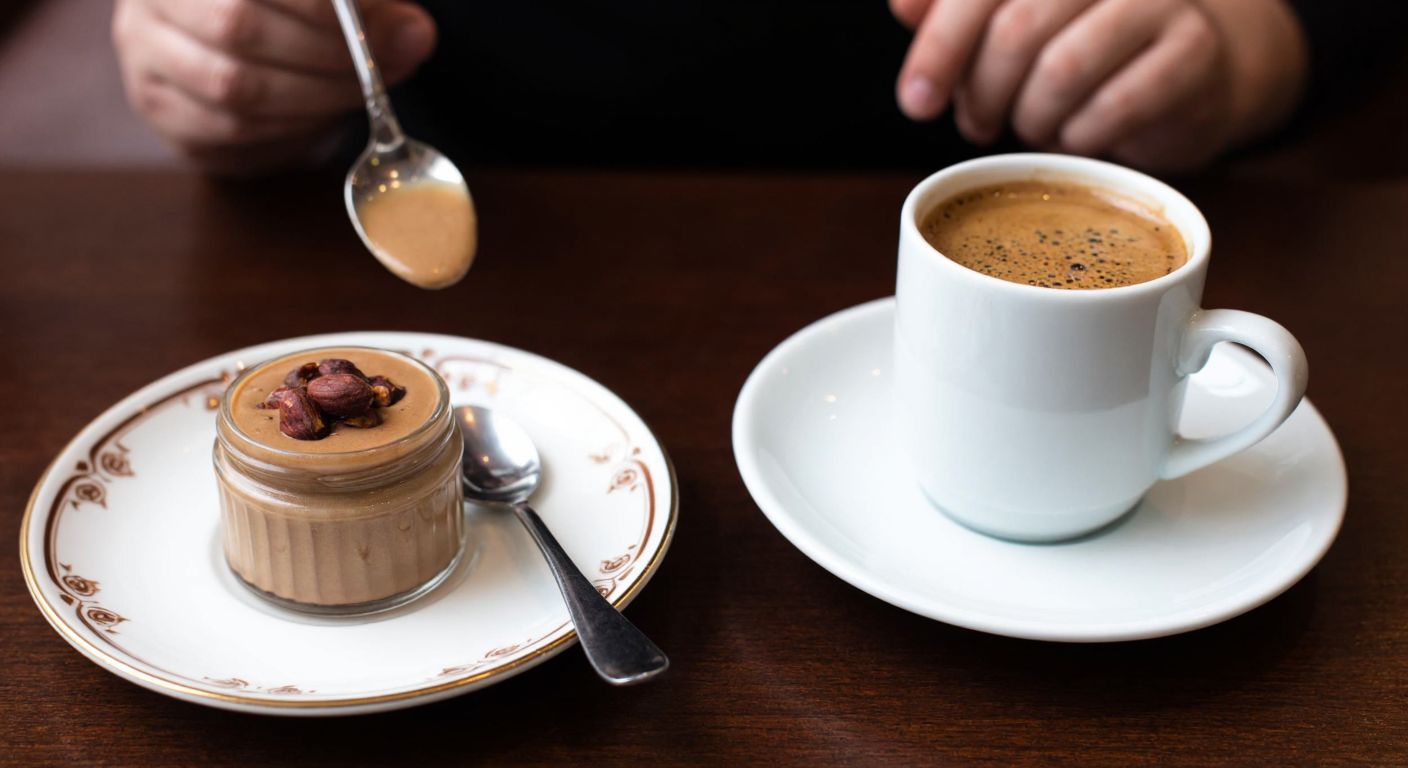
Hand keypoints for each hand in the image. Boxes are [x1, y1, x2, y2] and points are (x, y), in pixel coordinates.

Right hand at [113, 0, 436, 172]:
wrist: (237, 34)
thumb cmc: (294, 7)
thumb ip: (372, 9)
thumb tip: (415, 36)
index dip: (327, 12)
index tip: (389, 32)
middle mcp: (150, 0)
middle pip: (239, 29)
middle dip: (328, 59)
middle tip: (383, 73)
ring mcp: (144, 55)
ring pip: (232, 88)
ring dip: (313, 100)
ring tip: (357, 95)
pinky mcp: (158, 108)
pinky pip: (225, 135)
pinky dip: (285, 131)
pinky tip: (317, 118)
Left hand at [890, 0, 1306, 170]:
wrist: (1188, 65)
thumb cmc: (1080, 44)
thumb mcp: (1007, 24)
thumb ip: (952, 12)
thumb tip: (903, 4)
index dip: (939, 46)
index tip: (915, 102)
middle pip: (1016, 29)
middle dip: (981, 93)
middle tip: (976, 125)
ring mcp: (1158, 0)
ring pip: (1062, 69)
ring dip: (1031, 117)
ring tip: (1032, 125)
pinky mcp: (1193, 49)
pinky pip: (1113, 106)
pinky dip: (1080, 136)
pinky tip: (1079, 134)